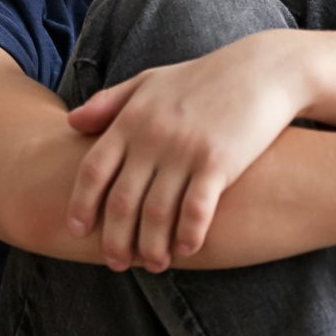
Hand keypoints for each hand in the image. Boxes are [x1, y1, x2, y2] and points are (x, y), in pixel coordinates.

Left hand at [61, 31, 308, 271]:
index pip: (93, 171)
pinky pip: (196, 210)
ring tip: (154, 265)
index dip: (82, 205)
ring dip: (152, 247)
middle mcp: (153, 137)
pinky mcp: (219, 161)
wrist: (264, 70)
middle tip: (117, 263)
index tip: (79, 231)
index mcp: (132, 119)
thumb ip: (110, 102)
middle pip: (121, 201)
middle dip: (115, 239)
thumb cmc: (204, 79)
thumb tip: (71, 123)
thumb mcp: (151, 81)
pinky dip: (188, 236)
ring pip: (157, 214)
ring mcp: (185, 150)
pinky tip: (187, 250)